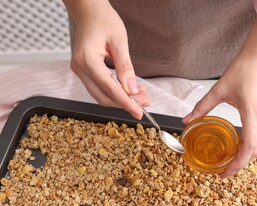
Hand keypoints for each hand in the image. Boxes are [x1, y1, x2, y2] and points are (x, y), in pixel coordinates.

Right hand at [63, 0, 148, 118]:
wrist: (89, 11)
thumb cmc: (103, 20)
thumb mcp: (119, 41)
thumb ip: (125, 67)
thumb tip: (132, 89)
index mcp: (87, 60)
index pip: (109, 88)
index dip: (126, 102)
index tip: (139, 112)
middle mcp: (79, 68)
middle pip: (103, 97)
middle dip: (125, 103)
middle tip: (145, 102)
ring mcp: (79, 70)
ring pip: (100, 95)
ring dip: (120, 99)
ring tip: (140, 96)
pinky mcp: (84, 71)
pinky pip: (99, 88)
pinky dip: (114, 92)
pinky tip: (129, 90)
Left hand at [183, 15, 256, 177]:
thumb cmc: (243, 70)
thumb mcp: (219, 89)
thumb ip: (202, 106)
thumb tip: (187, 120)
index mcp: (252, 114)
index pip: (248, 148)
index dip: (237, 165)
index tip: (224, 173)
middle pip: (255, 151)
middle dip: (240, 165)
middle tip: (223, 172)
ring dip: (245, 156)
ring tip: (229, 161)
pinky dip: (249, 145)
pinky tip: (237, 145)